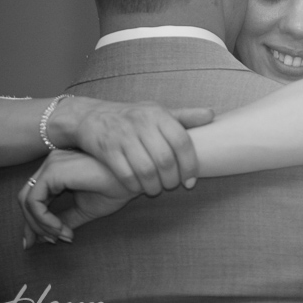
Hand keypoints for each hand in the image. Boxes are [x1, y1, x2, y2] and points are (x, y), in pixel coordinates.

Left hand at [18, 149, 135, 246]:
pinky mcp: (53, 171)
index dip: (34, 221)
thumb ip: (64, 219)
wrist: (134, 178)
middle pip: (26, 198)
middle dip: (32, 225)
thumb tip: (45, 237)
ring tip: (61, 236)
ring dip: (40, 225)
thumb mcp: (84, 209)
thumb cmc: (115, 189)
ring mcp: (51, 164)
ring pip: (27, 200)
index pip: (35, 196)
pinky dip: (43, 220)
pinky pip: (34, 201)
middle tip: (48, 243)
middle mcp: (52, 162)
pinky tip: (61, 229)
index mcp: (59, 169)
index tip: (42, 242)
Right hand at [70, 101, 213, 195]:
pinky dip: (134, 186)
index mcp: (158, 114)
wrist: (90, 117)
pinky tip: (138, 188)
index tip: (191, 181)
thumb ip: (184, 117)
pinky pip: (125, 174)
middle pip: (165, 159)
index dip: (190, 165)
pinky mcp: (106, 149)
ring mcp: (123, 136)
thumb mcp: (157, 112)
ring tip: (156, 190)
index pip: (182, 141)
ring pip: (146, 169)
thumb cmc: (132, 117)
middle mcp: (141, 123)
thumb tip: (212, 115)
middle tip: (171, 186)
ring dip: (154, 186)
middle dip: (172, 179)